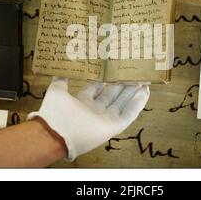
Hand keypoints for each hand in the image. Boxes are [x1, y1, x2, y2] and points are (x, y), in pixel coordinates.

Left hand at [28, 77, 149, 160]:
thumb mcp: (57, 90)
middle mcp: (95, 110)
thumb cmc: (55, 112)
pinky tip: (145, 92)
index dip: (106, 77)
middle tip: (132, 71)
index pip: (97, 87)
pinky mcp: (113, 126)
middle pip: (112, 94)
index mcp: (82, 102)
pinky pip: (128, 115)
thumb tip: (61, 67)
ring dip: (133, 92)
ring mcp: (105, 118)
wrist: (56, 133)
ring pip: (123, 103)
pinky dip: (138, 104)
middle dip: (123, 83)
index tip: (114, 66)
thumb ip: (61, 79)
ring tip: (143, 80)